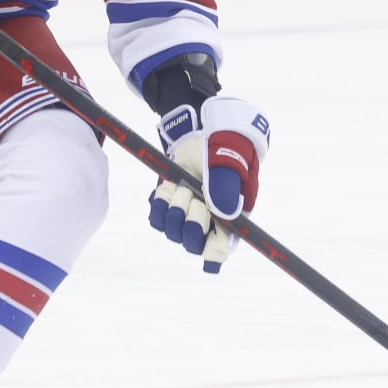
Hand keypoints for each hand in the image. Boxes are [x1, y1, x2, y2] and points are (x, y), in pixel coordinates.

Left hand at [148, 95, 270, 273]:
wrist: (200, 133)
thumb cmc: (222, 150)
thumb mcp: (227, 167)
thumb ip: (225, 191)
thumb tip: (223, 215)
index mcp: (230, 220)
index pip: (220, 249)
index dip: (212, 253)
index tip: (207, 254)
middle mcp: (207, 223)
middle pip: (192, 243)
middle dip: (191, 221)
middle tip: (194, 197)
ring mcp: (185, 216)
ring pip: (172, 231)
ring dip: (176, 206)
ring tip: (183, 186)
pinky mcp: (167, 207)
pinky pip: (156, 217)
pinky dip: (160, 203)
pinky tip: (169, 188)